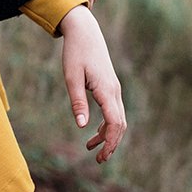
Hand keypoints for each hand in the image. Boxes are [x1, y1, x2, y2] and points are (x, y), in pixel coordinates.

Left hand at [55, 6, 126, 164]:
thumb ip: (77, 102)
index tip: (101, 156)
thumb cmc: (76, 53)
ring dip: (108, 136)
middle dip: (112, 144)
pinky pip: (113, 111)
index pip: (115, 123)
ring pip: (118, 119)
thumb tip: (81, 125)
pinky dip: (106, 125)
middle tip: (98, 159)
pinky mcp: (110, 87)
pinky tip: (93, 131)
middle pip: (120, 125)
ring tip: (91, 148)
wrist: (85, 32)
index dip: (111, 142)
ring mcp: (114, 89)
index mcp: (106, 90)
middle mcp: (114, 91)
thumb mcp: (71, 78)